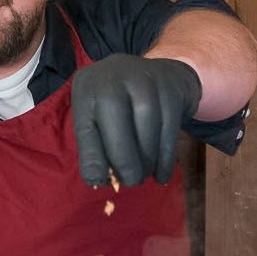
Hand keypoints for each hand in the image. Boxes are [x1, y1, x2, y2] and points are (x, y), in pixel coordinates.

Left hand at [72, 54, 200, 186]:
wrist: (159, 74)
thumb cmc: (119, 103)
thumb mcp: (98, 116)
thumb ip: (95, 145)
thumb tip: (97, 180)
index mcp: (87, 88)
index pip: (85, 125)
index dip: (92, 156)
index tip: (98, 181)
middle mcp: (114, 78)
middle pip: (118, 120)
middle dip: (124, 159)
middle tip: (130, 182)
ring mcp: (145, 79)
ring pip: (148, 124)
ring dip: (147, 158)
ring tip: (144, 175)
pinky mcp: (171, 88)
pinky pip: (170, 127)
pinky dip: (166, 156)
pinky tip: (161, 174)